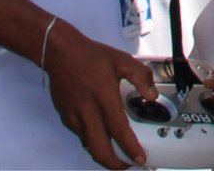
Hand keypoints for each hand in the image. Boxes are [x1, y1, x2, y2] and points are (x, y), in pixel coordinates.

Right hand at [41, 18, 157, 168]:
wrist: (61, 54)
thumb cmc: (92, 56)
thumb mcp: (123, 60)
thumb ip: (141, 77)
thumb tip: (152, 96)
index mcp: (104, 97)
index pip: (119, 130)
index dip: (130, 148)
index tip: (140, 159)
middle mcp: (88, 112)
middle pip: (100, 149)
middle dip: (114, 163)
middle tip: (128, 165)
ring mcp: (74, 117)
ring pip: (89, 146)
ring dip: (104, 154)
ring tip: (119, 155)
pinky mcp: (66, 118)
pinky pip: (81, 136)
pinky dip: (93, 142)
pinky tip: (103, 137)